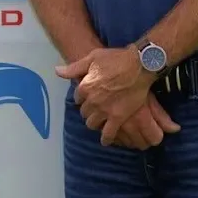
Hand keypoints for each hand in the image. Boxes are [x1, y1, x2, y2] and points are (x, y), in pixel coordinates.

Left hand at [56, 47, 176, 146]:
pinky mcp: (117, 117)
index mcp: (85, 86)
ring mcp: (104, 111)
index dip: (83, 96)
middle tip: (96, 108)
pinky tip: (106, 140)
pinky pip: (108, 134)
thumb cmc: (117, 58)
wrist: (140, 66)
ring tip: (100, 121)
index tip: (89, 95)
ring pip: (92, 124)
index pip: (77, 97)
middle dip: (88, 110)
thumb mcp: (93, 57)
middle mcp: (92, 101)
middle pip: (84, 112)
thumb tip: (57, 71)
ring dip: (94, 122)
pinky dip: (106, 138)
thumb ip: (74, 68)